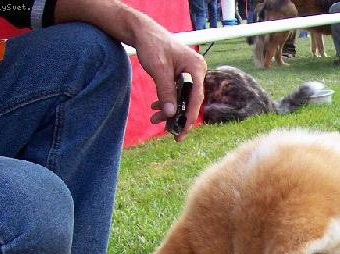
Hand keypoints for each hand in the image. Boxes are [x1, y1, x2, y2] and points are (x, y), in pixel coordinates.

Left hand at [51, 0, 206, 141]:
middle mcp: (196, 72)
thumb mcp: (159, 70)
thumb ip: (166, 92)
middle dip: (179, 117)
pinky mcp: (180, 77)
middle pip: (190, 101)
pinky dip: (166, 102)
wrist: (142, 32)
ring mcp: (188, 75)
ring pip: (182, 99)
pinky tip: (155, 109)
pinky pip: (176, 94)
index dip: (189, 115)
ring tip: (155, 120)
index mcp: (196, 68)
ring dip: (169, 111)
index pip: (196, 97)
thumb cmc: (153, 45)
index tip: (183, 130)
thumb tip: (170, 113)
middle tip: (173, 135)